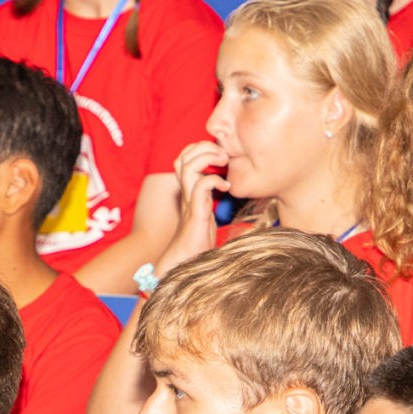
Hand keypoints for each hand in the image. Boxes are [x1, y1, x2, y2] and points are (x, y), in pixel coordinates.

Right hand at [156, 142, 229, 274]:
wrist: (185, 266)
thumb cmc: (197, 246)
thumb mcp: (207, 218)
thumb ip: (211, 203)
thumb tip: (228, 194)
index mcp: (189, 193)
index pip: (185, 159)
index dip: (199, 150)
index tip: (220, 156)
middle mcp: (186, 194)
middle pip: (183, 157)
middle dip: (203, 147)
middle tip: (223, 155)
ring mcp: (189, 203)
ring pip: (188, 166)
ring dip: (207, 157)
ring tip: (223, 162)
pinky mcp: (196, 213)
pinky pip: (201, 186)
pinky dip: (215, 180)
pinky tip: (226, 188)